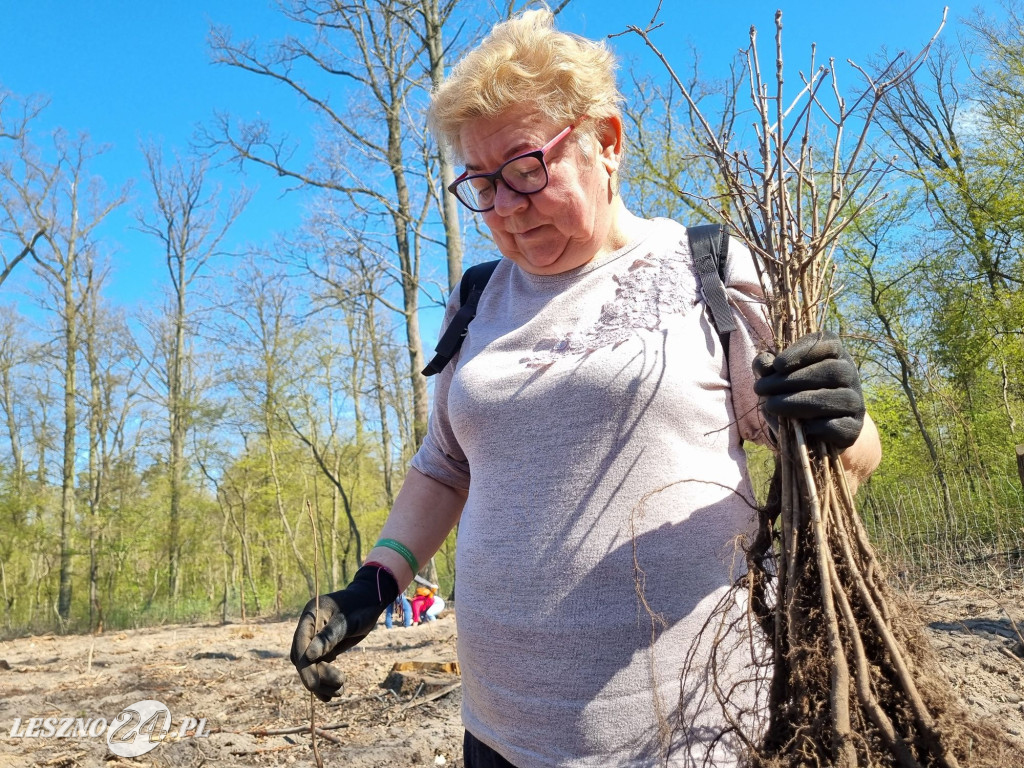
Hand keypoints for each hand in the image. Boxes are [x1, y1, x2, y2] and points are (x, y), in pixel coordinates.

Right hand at [290, 564, 398, 700]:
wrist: (372, 600)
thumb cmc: (362, 606)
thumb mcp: (348, 621)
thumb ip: (329, 637)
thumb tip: (308, 656)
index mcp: (311, 615)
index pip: (301, 642)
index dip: (304, 664)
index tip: (312, 684)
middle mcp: (309, 627)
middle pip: (303, 657)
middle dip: (316, 675)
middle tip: (336, 688)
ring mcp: (315, 638)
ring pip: (311, 665)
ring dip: (322, 681)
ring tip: (340, 692)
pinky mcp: (323, 647)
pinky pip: (319, 666)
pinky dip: (325, 680)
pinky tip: (333, 694)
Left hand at [752, 330, 864, 449]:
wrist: (814, 429)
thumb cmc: (792, 394)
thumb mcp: (776, 377)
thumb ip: (766, 366)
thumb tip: (762, 366)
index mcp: (834, 354)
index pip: (828, 343)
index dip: (802, 352)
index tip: (777, 365)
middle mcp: (850, 375)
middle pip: (832, 371)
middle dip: (793, 380)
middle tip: (761, 389)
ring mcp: (855, 402)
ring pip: (839, 397)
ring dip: (801, 402)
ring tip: (771, 406)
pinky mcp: (854, 428)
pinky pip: (841, 425)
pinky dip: (819, 426)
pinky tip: (800, 427)